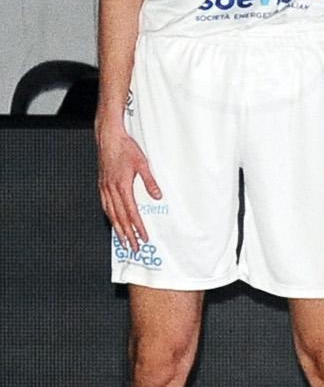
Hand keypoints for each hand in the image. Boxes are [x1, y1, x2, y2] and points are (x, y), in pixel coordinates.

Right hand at [96, 123, 158, 251]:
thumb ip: (150, 182)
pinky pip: (105, 205)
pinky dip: (110, 217)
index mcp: (122, 187)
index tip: (143, 238)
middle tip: (134, 248)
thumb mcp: (143, 164)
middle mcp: (111, 190)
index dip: (138, 227)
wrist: (108, 138)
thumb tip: (157, 196)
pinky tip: (113, 222)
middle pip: (120, 218)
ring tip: (123, 241)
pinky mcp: (102, 185)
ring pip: (111, 214)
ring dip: (118, 229)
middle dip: (128, 234)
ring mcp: (105, 188)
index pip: (132, 213)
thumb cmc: (125, 148)